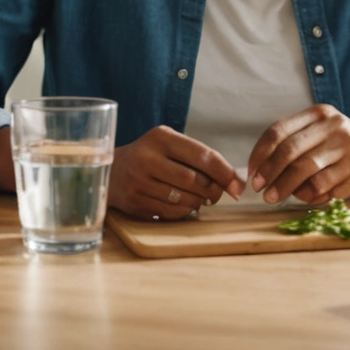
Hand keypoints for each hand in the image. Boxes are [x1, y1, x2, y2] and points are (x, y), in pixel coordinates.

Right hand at [110, 126, 241, 219]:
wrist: (110, 172)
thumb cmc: (150, 157)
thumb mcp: (169, 145)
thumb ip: (198, 157)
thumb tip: (234, 181)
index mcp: (161, 138)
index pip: (202, 155)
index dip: (225, 172)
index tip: (238, 185)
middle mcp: (147, 158)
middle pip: (195, 181)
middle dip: (213, 191)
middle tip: (218, 194)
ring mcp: (138, 182)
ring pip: (184, 199)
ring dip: (200, 202)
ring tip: (201, 198)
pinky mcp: (135, 203)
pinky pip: (171, 212)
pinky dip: (185, 211)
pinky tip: (185, 204)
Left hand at [246, 105, 349, 205]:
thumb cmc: (342, 145)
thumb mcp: (321, 131)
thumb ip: (293, 141)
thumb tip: (259, 168)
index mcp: (320, 114)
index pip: (279, 130)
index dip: (260, 153)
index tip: (252, 172)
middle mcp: (335, 127)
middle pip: (291, 151)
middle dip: (270, 173)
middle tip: (259, 189)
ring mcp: (348, 150)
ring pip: (306, 172)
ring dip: (285, 188)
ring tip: (273, 198)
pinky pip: (324, 188)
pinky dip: (309, 196)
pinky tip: (305, 198)